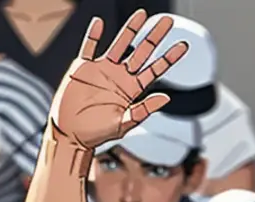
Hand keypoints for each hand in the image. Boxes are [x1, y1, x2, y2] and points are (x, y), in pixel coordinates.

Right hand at [53, 11, 187, 149]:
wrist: (70, 134)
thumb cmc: (97, 133)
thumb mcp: (122, 124)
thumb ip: (143, 110)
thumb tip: (166, 98)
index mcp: (131, 90)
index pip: (154, 70)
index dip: (168, 58)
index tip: (183, 46)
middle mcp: (119, 76)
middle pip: (141, 52)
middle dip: (154, 37)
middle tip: (168, 21)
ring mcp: (102, 70)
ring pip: (120, 44)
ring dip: (131, 29)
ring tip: (142, 14)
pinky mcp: (82, 68)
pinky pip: (89, 47)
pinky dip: (93, 35)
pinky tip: (99, 23)